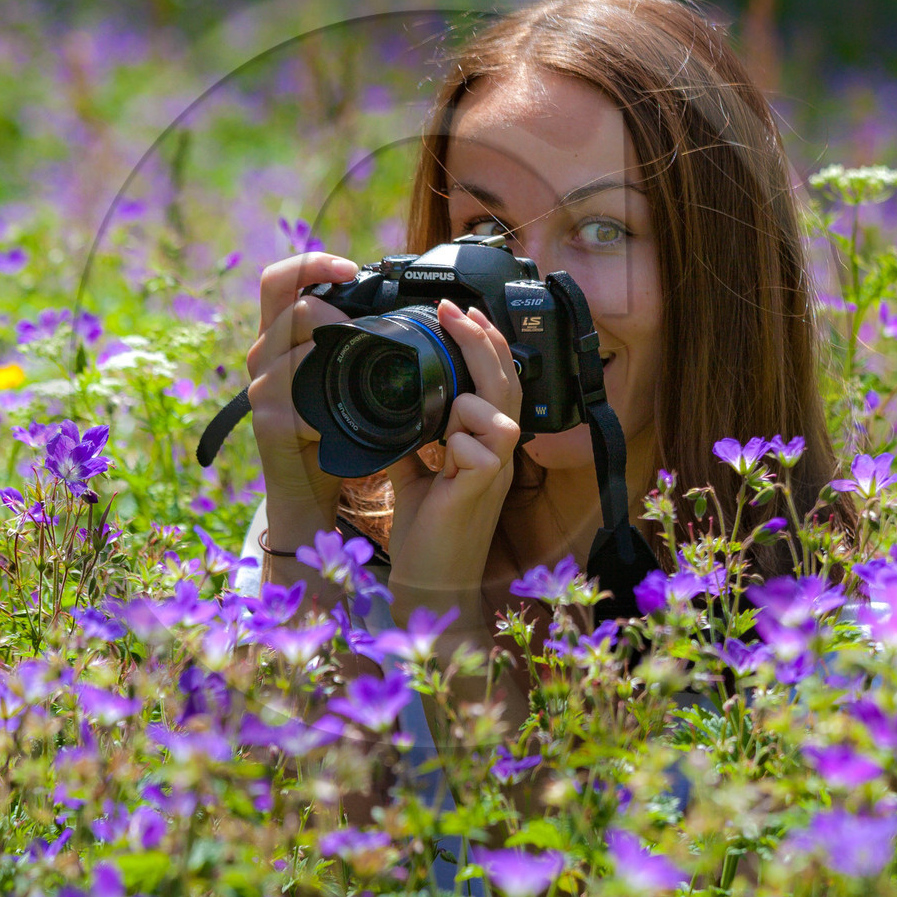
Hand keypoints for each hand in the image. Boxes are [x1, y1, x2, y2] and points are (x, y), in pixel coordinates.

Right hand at [246, 250, 359, 550]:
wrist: (307, 490)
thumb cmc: (329, 432)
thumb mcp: (338, 379)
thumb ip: (350, 344)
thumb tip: (400, 311)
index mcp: (280, 337)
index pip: (281, 280)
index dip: (312, 263)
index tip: (348, 269)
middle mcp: (264, 356)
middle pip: (287, 302)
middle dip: (328, 306)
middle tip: (358, 327)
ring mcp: (262, 388)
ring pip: (289, 343)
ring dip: (327, 343)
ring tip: (357, 361)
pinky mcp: (269, 422)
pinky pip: (291, 398)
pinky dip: (321, 403)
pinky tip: (339, 414)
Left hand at [384, 298, 523, 592]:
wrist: (427, 586)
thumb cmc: (426, 532)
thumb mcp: (413, 471)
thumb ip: (411, 436)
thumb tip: (390, 400)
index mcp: (486, 445)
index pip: (498, 381)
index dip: (484, 344)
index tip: (455, 313)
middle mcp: (500, 455)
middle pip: (506, 384)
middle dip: (481, 341)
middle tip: (453, 310)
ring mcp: (495, 474)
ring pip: (502, 413)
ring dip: (471, 398)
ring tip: (442, 413)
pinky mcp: (479, 493)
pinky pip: (482, 451)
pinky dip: (458, 443)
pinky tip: (441, 459)